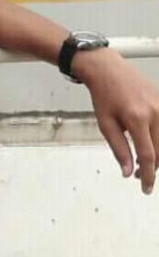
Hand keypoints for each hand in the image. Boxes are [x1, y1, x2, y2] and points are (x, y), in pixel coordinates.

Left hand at [72, 48, 158, 194]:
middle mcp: (155, 112)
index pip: (149, 156)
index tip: (146, 188)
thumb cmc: (103, 94)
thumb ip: (118, 149)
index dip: (149, 176)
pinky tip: (146, 145)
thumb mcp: (105, 124)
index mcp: (137, 118)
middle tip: (138, 176)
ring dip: (156, 155)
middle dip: (152, 168)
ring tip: (140, 162)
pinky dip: (158, 141)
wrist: (108, 69)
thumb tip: (128, 171)